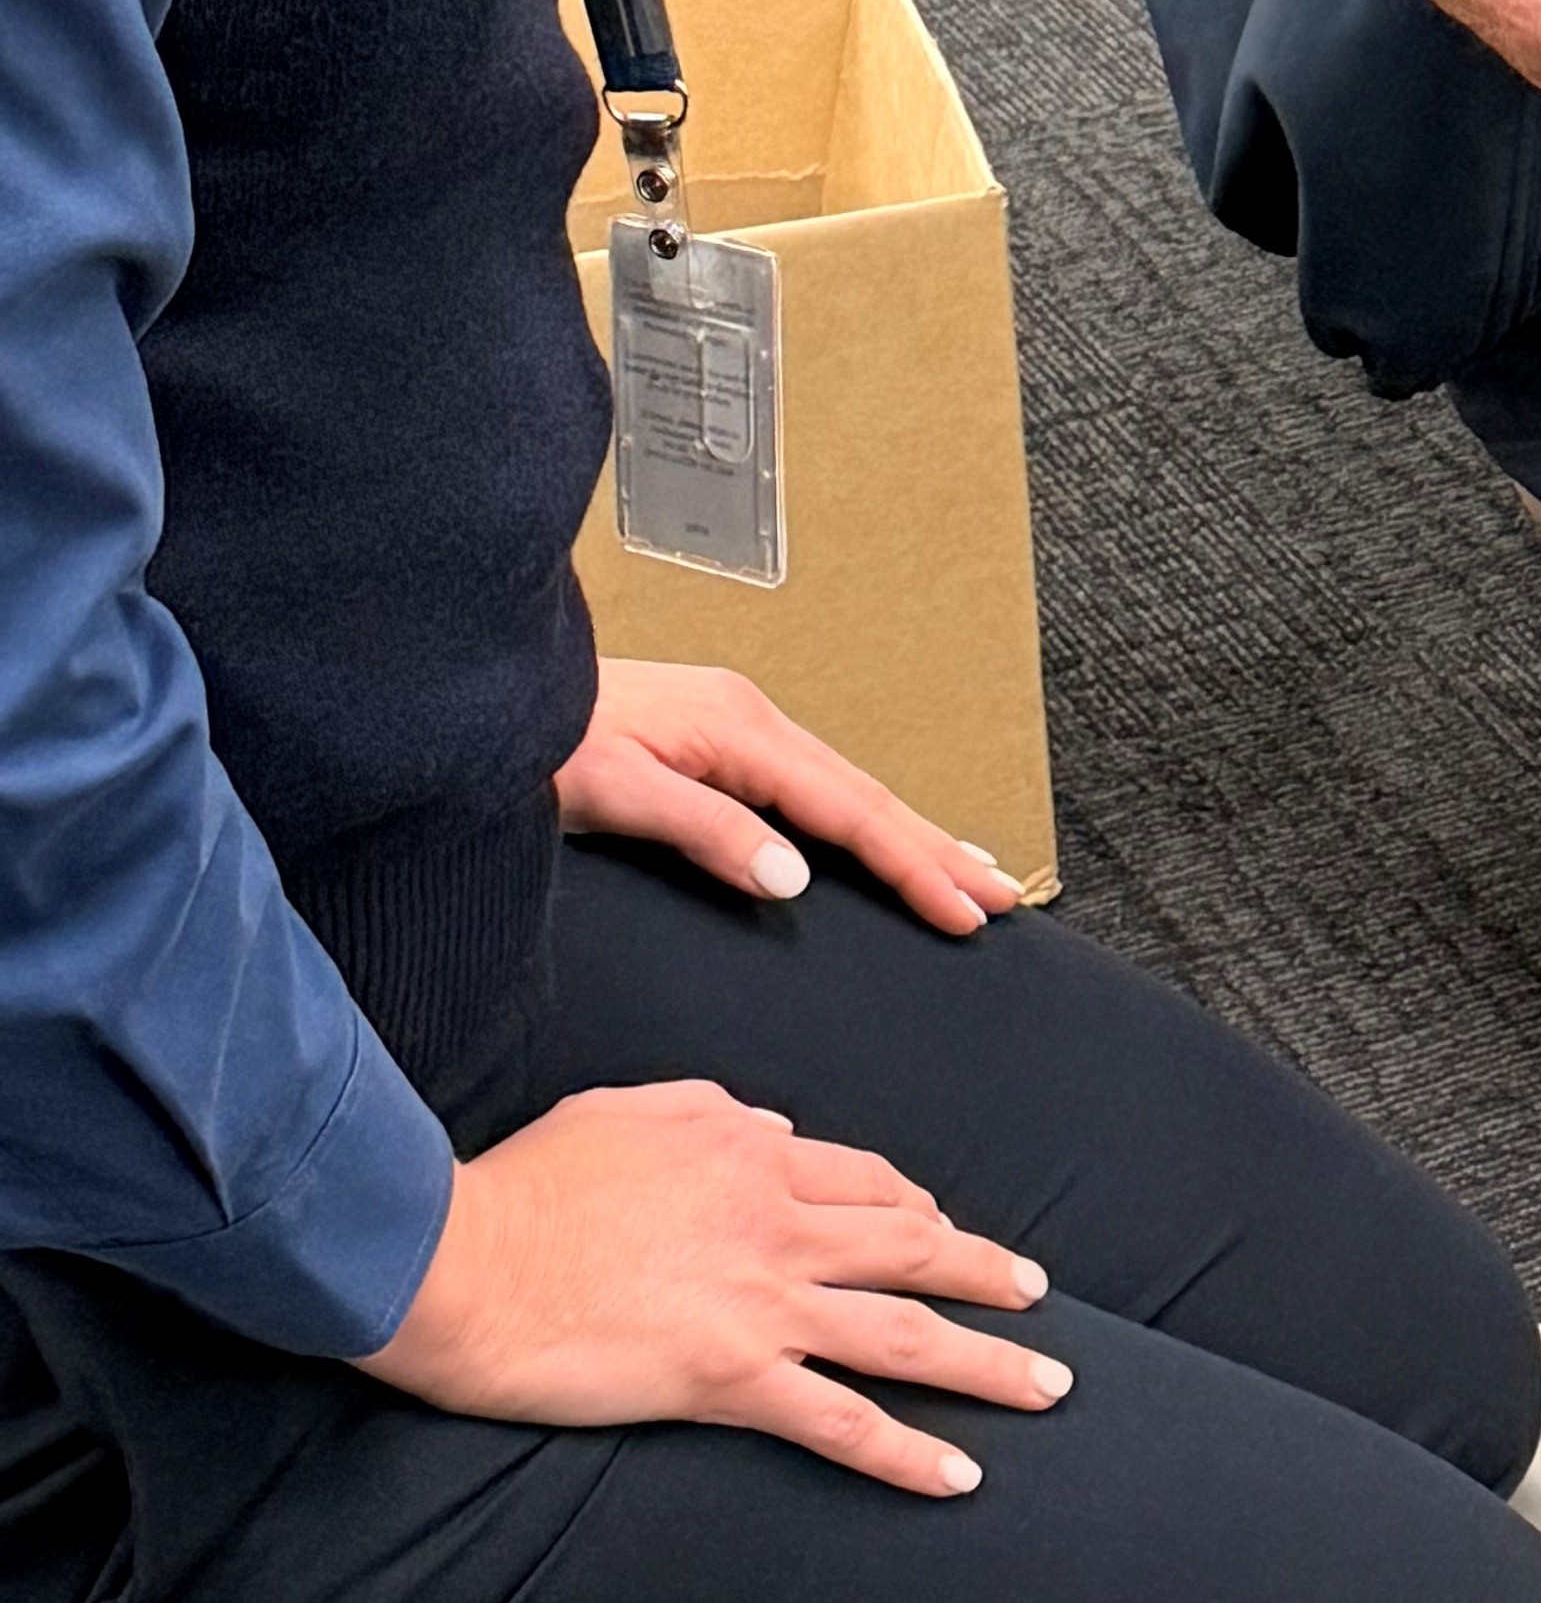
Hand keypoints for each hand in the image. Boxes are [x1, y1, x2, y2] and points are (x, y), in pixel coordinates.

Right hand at [360, 1080, 1065, 1497]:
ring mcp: (761, 1300)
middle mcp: (775, 1221)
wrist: (456, 1256)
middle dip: (983, 1269)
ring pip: (904, 1331)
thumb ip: (707, 1115)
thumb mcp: (625, 1111)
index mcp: (748, 1151)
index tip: (937, 1229)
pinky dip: (909, 1451)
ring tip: (1048, 1383)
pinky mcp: (730, 1377)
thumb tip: (763, 1128)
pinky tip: (962, 1473)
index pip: (860, 1179)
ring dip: (988, 1360)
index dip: (910, 1208)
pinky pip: (842, 1420)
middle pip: (910, 1243)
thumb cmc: (521, 1186)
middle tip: (1036, 1293)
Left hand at [558, 657, 1031, 939]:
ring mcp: (736, 728)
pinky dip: (858, 818)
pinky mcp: (715, 742)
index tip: (962, 907)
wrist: (476, 694)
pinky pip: (810, 786)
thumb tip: (793, 875)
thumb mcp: (612, 791)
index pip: (847, 810)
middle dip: (936, 849)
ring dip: (907, 834)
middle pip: (864, 796)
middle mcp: (749, 721)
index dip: (911, 863)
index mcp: (738, 730)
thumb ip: (705, 831)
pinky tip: (872, 835)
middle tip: (1002, 897)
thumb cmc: (533, 739)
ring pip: (843, 790)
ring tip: (965, 871)